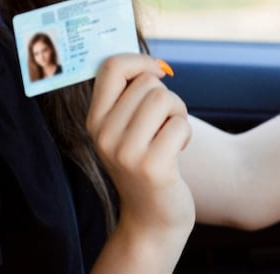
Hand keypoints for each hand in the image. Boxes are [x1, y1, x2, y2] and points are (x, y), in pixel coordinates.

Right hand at [87, 54, 194, 241]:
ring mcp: (125, 153)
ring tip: (171, 135)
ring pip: (164, 99)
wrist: (152, 218)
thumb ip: (129, 97)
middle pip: (147, 82)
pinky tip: (177, 152)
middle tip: (164, 123)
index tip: (156, 72)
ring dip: (177, 113)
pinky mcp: (152, 167)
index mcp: (94, 120)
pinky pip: (180, 124)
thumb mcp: (125, 129)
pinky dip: (185, 134)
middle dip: (166, 97)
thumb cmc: (146, 162)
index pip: (111, 67)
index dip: (139, 61)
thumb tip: (153, 62)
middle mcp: (103, 135)